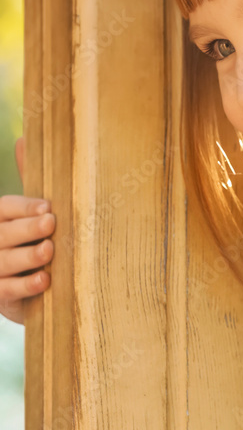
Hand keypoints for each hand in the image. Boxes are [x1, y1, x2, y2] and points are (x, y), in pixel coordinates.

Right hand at [0, 137, 54, 325]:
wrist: (26, 289)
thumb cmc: (30, 243)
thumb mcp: (29, 215)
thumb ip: (30, 183)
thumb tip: (23, 138)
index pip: (4, 208)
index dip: (25, 207)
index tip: (49, 207)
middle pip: (3, 233)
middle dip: (27, 229)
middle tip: (51, 223)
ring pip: (3, 262)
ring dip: (27, 257)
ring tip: (49, 251)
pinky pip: (7, 291)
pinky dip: (25, 287)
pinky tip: (44, 281)